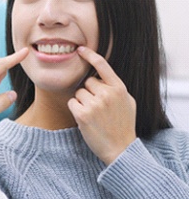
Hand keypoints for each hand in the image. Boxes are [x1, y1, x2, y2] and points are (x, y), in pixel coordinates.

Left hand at [67, 47, 136, 164]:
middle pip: (87, 82)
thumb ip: (116, 88)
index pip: (102, 65)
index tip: (80, 49)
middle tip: (97, 108)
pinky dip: (75, 109)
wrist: (121, 149)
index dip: (90, 55)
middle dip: (89, 92)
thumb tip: (102, 76)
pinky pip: (72, 103)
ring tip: (93, 115)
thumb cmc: (123, 125)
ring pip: (78, 93)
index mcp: (119, 88)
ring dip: (82, 102)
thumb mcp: (127, 102)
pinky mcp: (83, 114)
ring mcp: (95, 104)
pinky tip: (85, 119)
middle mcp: (107, 93)